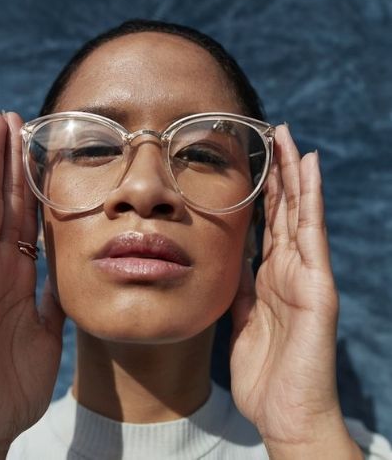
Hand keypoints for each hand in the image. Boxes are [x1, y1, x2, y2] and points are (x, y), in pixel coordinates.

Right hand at [0, 112, 64, 457]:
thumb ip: (51, 293)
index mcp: (17, 274)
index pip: (25, 216)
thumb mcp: (46, 326)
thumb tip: (66, 268)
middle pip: (3, 201)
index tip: (39, 148)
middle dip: (9, 160)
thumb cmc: (13, 380)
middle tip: (14, 118)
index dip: (31, 182)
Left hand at [229, 125, 360, 457]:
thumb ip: (238, 290)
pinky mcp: (318, 287)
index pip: (265, 225)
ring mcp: (305, 275)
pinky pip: (311, 235)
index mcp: (268, 278)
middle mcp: (288, 270)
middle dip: (278, 173)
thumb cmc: (264, 373)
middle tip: (271, 134)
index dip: (260, 193)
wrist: (285, 414)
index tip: (251, 162)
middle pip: (283, 211)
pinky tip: (308, 171)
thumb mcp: (240, 321)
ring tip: (289, 139)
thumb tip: (230, 261)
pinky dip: (309, 201)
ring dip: (293, 175)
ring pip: (299, 214)